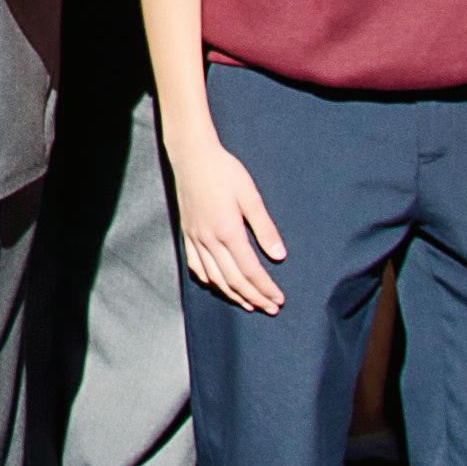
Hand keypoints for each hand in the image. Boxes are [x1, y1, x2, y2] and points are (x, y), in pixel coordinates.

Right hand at [163, 114, 290, 314]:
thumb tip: (279, 255)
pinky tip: (217, 285)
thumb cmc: (224, 171)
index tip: (278, 299)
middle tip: (270, 308)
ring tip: (249, 304)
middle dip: (254, 297)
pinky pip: (196, 266)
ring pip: (214, 278)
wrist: (192, 156)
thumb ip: (265, 228)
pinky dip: (209, 281)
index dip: (265, 288)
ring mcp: (196, 239)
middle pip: (233, 280)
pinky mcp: (187, 234)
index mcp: (228, 231)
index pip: (250, 270)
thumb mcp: (250, 195)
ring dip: (233, 294)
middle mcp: (209, 240)